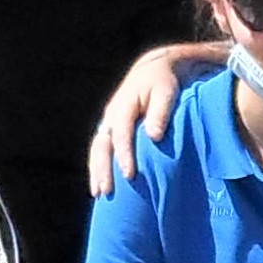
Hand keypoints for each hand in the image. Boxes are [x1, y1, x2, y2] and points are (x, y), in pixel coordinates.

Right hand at [87, 44, 201, 194]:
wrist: (153, 70)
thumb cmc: (163, 83)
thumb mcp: (166, 92)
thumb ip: (160, 113)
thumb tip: (153, 136)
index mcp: (124, 105)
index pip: (122, 134)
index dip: (124, 155)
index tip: (129, 175)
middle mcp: (111, 115)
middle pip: (102, 145)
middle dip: (103, 168)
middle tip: (106, 191)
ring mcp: (108, 122)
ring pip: (97, 149)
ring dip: (96, 171)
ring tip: (98, 193)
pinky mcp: (110, 128)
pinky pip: (100, 150)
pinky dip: (98, 167)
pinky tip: (100, 185)